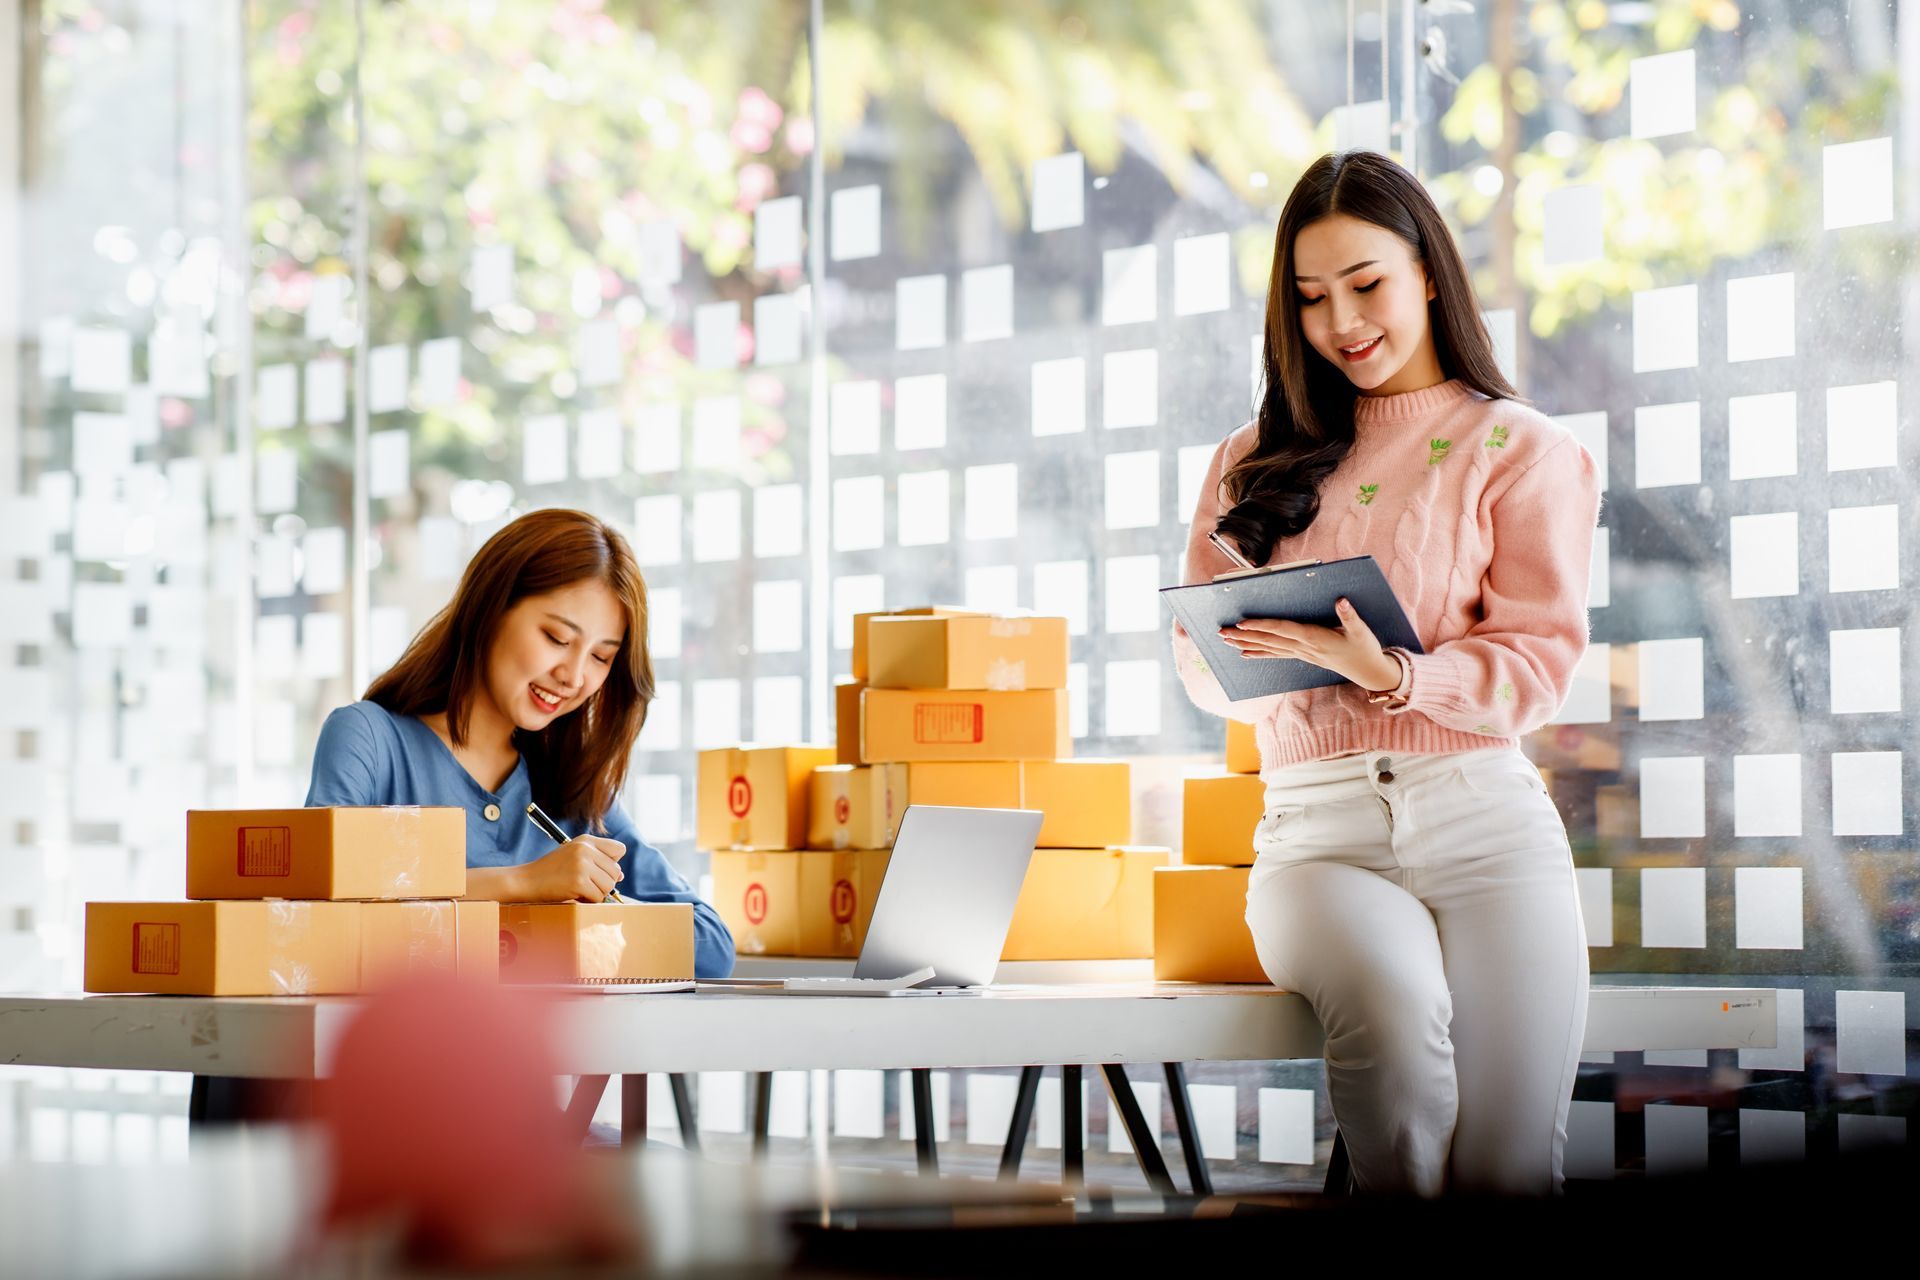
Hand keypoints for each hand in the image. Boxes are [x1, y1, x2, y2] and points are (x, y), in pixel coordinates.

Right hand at [518, 835, 625, 902]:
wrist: (525, 881)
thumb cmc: (550, 872)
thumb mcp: (573, 857)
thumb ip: (597, 862)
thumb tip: (621, 875)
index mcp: (586, 840)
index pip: (619, 849)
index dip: (612, 863)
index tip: (598, 871)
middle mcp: (586, 849)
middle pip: (616, 871)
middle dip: (604, 883)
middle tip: (584, 884)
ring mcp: (582, 864)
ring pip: (609, 885)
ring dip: (597, 893)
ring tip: (579, 890)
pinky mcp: (578, 881)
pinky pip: (598, 897)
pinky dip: (589, 901)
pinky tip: (574, 896)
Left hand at [1218, 598, 1401, 691]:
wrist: (1368, 671)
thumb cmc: (1364, 648)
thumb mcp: (1361, 631)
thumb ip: (1350, 615)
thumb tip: (1341, 600)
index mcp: (1314, 638)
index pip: (1282, 630)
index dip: (1262, 626)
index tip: (1243, 623)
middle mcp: (1303, 647)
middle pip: (1268, 640)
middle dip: (1244, 636)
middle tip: (1222, 632)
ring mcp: (1301, 654)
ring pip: (1268, 648)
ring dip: (1245, 644)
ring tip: (1226, 641)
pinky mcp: (1302, 656)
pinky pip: (1275, 655)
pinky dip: (1258, 653)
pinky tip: (1243, 654)